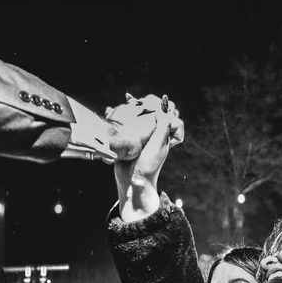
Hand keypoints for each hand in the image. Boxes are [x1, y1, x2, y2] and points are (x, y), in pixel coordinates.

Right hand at [115, 97, 182, 220]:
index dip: (165, 108)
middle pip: (155, 111)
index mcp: (165, 134)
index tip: (155, 107)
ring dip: (134, 106)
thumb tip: (162, 109)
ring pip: (140, 115)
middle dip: (148, 103)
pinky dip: (119, 114)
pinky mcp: (127, 138)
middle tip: (139, 102)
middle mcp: (154, 133)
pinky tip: (110, 110)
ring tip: (127, 101)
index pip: (171, 114)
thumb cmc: (147, 165)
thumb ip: (162, 127)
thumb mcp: (157, 145)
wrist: (132, 181)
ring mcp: (140, 135)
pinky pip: (125, 123)